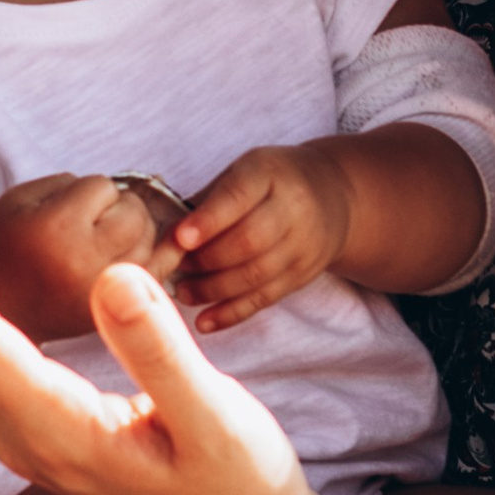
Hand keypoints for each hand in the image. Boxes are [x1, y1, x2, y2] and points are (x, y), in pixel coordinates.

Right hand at [0, 173, 178, 339]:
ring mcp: (104, 290)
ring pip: (150, 240)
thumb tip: (123, 188)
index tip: (72, 205)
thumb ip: (69, 182)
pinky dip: (165, 254)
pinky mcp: (114, 310)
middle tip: (97, 218)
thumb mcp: (21, 199)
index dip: (90, 190)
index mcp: (57, 229)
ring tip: (109, 235)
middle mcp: (85, 262)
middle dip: (120, 206)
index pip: (103, 187)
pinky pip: (160, 274)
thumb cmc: (6, 245)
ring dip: (137, 229)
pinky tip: (163, 243)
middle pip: (134, 213)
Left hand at [170, 143, 349, 330]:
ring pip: (255, 274)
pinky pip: (265, 299)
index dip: (208, 220)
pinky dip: (232, 313)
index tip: (179, 238)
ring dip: (213, 289)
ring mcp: (302, 245)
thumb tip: (161, 235)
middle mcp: (293, 208)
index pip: (238, 196)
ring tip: (183, 292)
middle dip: (206, 260)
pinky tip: (204, 322)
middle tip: (175, 267)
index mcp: (269, 173)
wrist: (332, 196)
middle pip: (248, 241)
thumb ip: (207, 200)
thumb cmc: (269, 182)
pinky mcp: (302, 275)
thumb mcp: (243, 172)